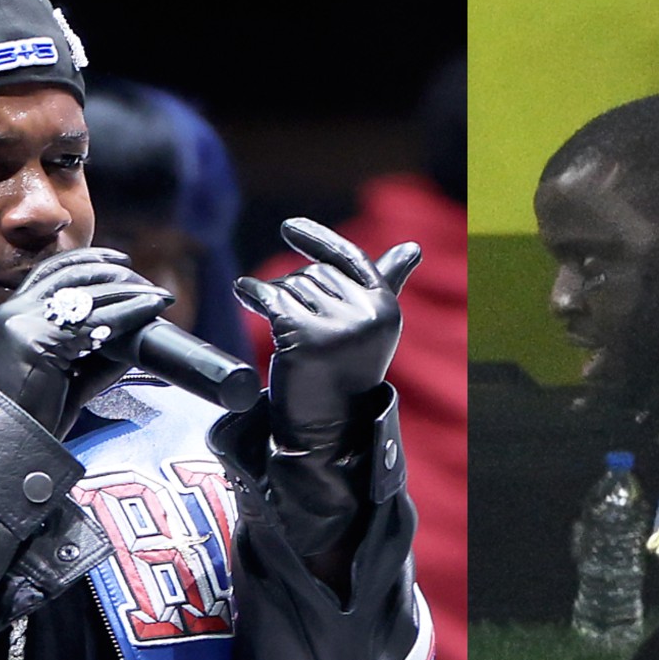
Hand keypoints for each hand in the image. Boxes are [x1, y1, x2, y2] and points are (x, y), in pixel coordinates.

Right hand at [0, 248, 170, 436]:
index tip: (118, 261)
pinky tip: (148, 312)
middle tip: (147, 282)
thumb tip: (132, 334)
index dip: (88, 261)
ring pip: (87, 295)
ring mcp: (23, 323)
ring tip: (158, 297)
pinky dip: (128, 314)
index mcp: (12, 314)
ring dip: (129, 293)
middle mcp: (14, 312)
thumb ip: (92, 351)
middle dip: (114, 273)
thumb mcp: (62, 374)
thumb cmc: (30, 415)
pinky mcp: (38, 340)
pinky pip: (95, 322)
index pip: (52, 271)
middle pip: (72, 275)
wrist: (4, 442)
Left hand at [233, 219, 419, 451]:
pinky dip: (252, 293)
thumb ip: (384, 285)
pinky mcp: (306, 339)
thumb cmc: (344, 376)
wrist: (328, 431)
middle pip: (313, 273)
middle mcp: (368, 314)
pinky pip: (271, 298)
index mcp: (385, 308)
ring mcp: (338, 327)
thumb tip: (413, 249)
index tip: (289, 228)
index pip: (349, 258)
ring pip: (291, 285)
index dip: (318, 240)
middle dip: (294, 290)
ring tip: (282, 330)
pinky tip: (245, 293)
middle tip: (291, 323)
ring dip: (276, 300)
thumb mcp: (367, 327)